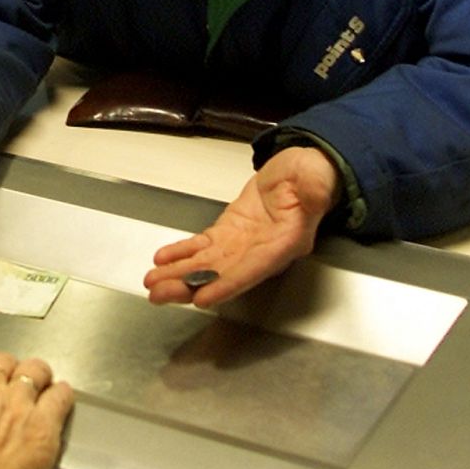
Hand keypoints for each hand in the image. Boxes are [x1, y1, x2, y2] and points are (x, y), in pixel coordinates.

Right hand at [0, 352, 73, 468]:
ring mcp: (18, 407)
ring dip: (37, 374)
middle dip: (8, 367)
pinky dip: (61, 393)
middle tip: (12, 376)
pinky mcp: (44, 428)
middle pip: (4, 363)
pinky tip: (60, 396)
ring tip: (40, 380)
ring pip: (34, 372)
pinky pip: (59, 396)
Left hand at [143, 145, 339, 306]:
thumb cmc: (312, 174)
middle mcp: (263, 250)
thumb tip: (315, 194)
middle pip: (224, 274)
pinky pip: (204, 246)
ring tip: (152, 283)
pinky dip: (182, 253)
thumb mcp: (317, 176)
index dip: (228, 284)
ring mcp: (244, 244)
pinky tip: (163, 259)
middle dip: (190, 284)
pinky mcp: (230, 232)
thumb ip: (316, 189)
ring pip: (209, 264)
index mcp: (287, 241)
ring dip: (179, 274)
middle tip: (160, 294)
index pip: (255, 268)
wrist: (301, 170)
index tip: (202, 298)